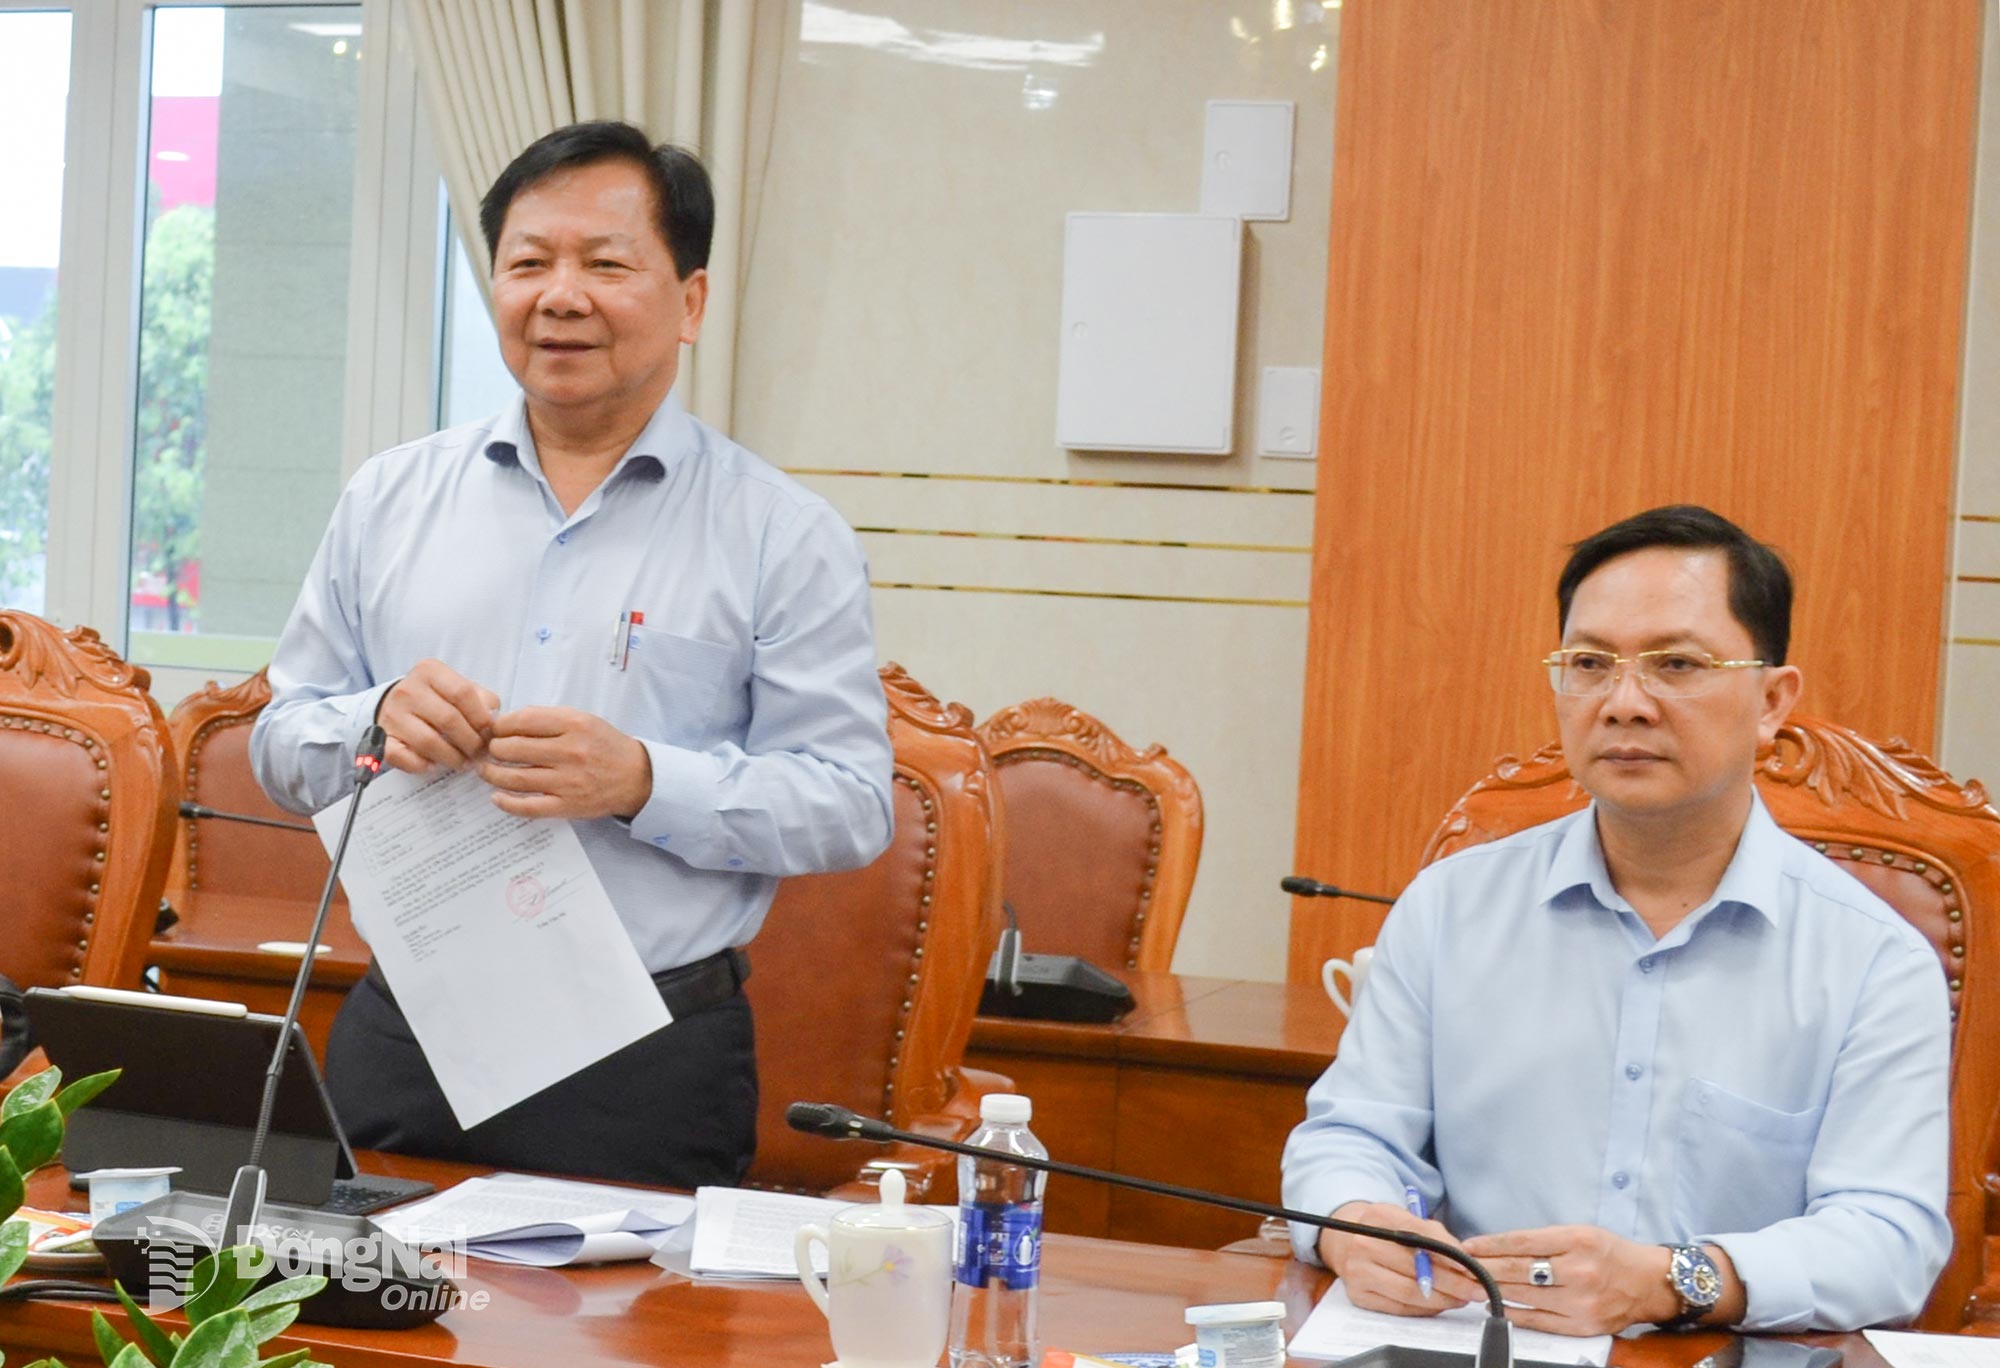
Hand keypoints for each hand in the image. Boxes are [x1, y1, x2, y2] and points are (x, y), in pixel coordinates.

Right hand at [378, 660, 500, 774]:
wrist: (394, 703)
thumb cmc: (436, 698)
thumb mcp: (458, 688)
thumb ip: (481, 699)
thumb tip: (493, 721)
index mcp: (430, 671)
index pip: (463, 693)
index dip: (481, 718)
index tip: (490, 734)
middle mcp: (407, 690)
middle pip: (448, 719)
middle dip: (471, 742)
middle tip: (480, 754)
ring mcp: (392, 714)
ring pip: (429, 741)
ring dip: (452, 757)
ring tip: (464, 762)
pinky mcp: (382, 737)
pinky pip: (402, 756)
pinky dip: (421, 765)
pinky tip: (434, 765)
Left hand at [481, 706, 652, 820]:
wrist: (635, 776)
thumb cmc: (604, 746)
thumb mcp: (582, 719)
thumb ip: (547, 719)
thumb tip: (506, 723)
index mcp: (574, 725)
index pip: (522, 721)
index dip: (500, 725)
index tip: (495, 730)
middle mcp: (570, 752)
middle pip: (513, 749)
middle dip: (494, 749)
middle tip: (491, 750)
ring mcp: (568, 781)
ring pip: (515, 778)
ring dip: (493, 774)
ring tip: (486, 770)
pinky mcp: (567, 805)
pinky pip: (528, 807)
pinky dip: (507, 803)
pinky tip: (497, 797)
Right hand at [1319, 1201, 1469, 1316]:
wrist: (1347, 1241)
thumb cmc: (1386, 1231)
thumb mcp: (1407, 1219)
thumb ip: (1435, 1234)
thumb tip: (1464, 1259)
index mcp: (1378, 1216)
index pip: (1419, 1236)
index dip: (1449, 1254)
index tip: (1472, 1267)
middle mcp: (1363, 1243)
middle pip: (1417, 1270)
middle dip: (1453, 1283)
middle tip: (1475, 1290)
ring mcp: (1357, 1272)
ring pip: (1410, 1293)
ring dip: (1442, 1300)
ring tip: (1462, 1299)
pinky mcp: (1358, 1295)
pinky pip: (1399, 1308)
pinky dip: (1425, 1309)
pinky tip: (1440, 1304)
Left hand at [1460, 1225, 1684, 1335]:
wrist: (1649, 1284)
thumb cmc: (1610, 1253)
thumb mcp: (1581, 1233)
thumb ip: (1545, 1240)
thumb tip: (1501, 1247)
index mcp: (1578, 1241)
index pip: (1524, 1242)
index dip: (1491, 1245)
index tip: (1469, 1246)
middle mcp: (1580, 1272)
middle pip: (1519, 1271)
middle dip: (1485, 1269)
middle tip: (1461, 1267)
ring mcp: (1581, 1303)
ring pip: (1525, 1297)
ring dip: (1493, 1291)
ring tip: (1471, 1285)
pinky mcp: (1582, 1327)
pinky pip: (1538, 1321)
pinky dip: (1514, 1313)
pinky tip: (1496, 1305)